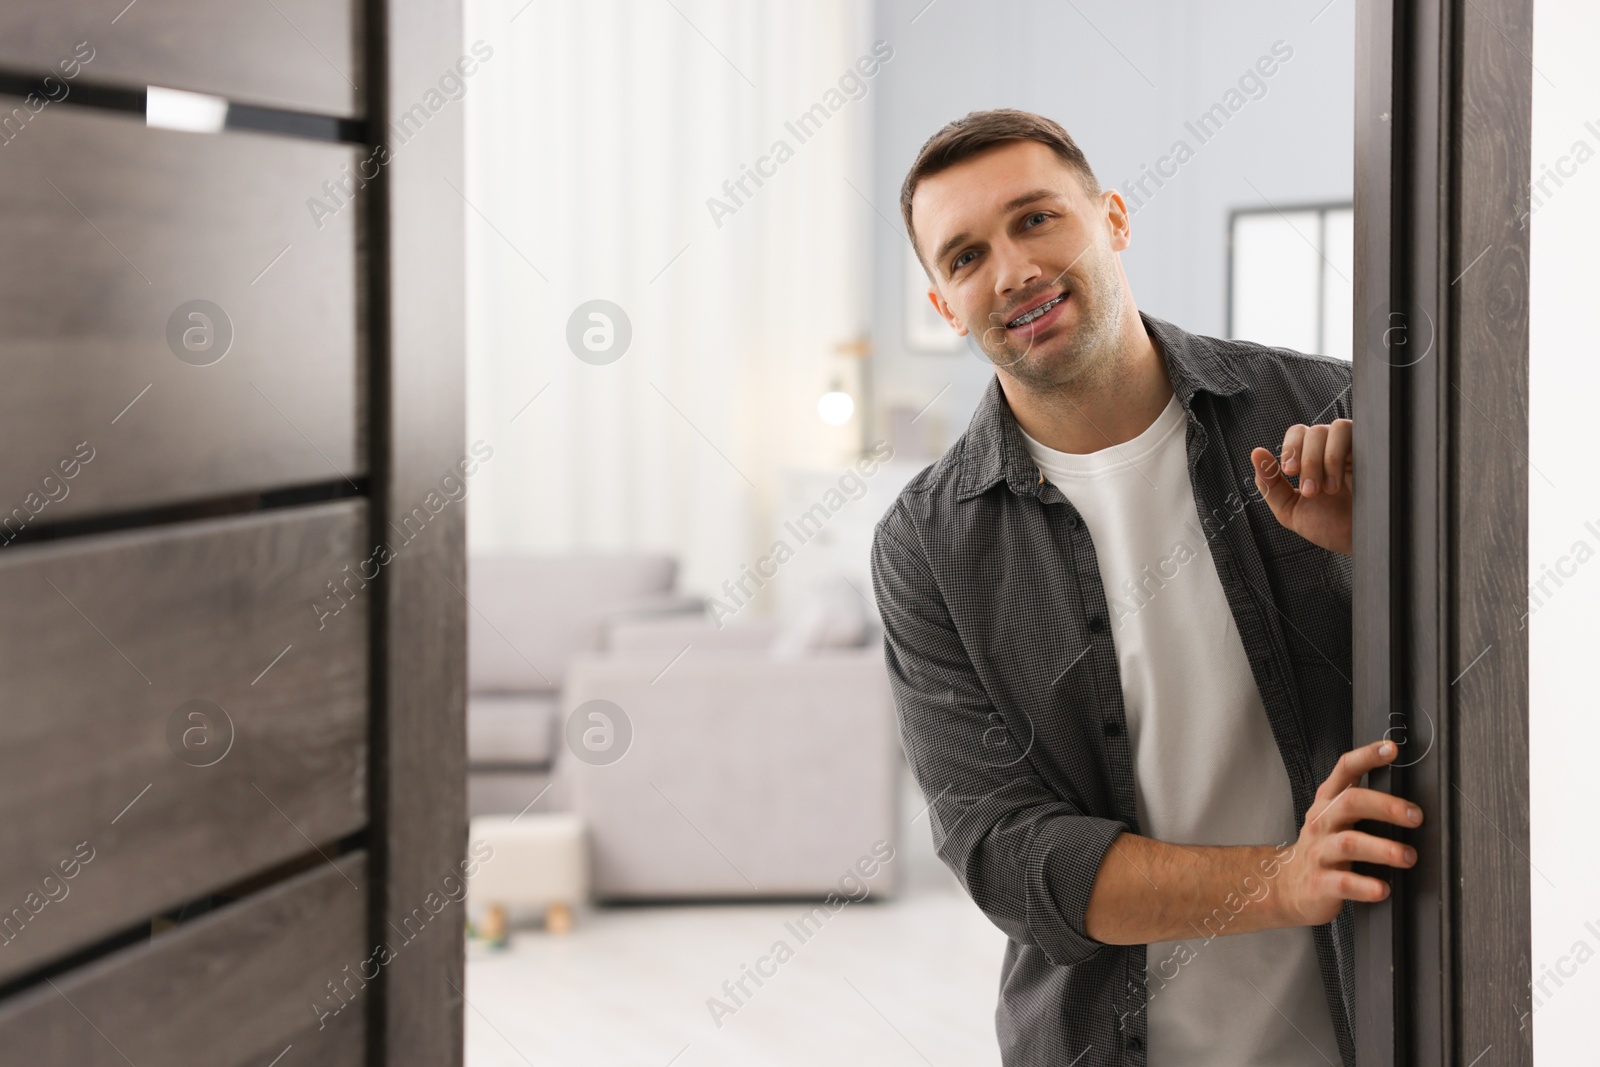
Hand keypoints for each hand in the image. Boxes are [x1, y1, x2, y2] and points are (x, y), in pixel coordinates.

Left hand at [1251, 418, 1352, 555]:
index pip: (1298, 433)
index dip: (1291, 448)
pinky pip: (1355, 433)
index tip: (1290, 472)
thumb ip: (1270, 484)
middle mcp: (1332, 450)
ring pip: (1334, 428)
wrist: (1357, 543)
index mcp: (1312, 459)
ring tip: (1328, 489)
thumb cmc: (1328, 526)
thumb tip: (1256, 453)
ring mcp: (1354, 449)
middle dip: (1307, 461)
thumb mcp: (1290, 509)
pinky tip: (1339, 483)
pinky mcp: (1373, 452)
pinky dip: (1339, 456)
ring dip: (1324, 459)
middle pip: (1313, 431)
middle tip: (1311, 491)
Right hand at [1274, 739, 1421, 927]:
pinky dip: (1366, 885)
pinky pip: (1344, 882)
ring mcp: (1320, 852)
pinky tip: (1382, 888)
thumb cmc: (1322, 850)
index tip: (1391, 749)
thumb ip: (1362, 804)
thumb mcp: (1334, 820)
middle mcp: (1322, 822)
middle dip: (1385, 806)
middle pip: (1350, 802)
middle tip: (1415, 816)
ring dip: (1383, 848)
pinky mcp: (1320, 882)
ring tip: (1407, 856)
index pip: (1345, 770)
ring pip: (1350, 843)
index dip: (1367, 756)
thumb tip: (1409, 798)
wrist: (1288, 886)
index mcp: (1328, 803)